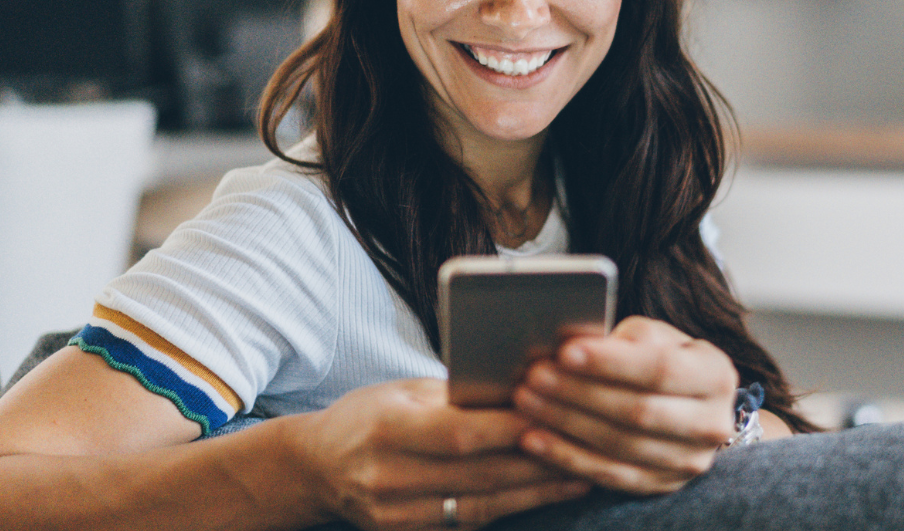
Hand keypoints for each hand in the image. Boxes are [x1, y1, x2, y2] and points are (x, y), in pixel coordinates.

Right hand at [292, 378, 591, 529]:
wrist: (315, 469)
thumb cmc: (367, 417)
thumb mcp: (402, 392)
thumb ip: (455, 395)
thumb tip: (520, 387)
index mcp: (387, 429)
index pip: (460, 432)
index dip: (510, 427)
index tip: (555, 413)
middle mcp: (389, 477)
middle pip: (479, 474)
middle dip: (538, 461)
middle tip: (588, 447)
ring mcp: (397, 515)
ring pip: (482, 505)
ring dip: (536, 491)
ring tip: (581, 473)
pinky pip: (469, 525)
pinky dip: (512, 509)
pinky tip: (543, 495)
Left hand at [511, 316, 738, 494]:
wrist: (686, 404)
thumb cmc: (661, 359)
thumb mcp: (653, 337)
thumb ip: (622, 340)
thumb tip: (569, 345)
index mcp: (716, 374)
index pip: (661, 370)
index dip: (611, 362)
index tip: (565, 351)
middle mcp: (712, 423)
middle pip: (638, 411)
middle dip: (579, 393)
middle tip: (534, 376)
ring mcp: (690, 461)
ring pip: (621, 445)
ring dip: (566, 424)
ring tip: (526, 401)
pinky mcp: (664, 485)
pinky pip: (610, 475)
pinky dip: (568, 457)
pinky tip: (533, 440)